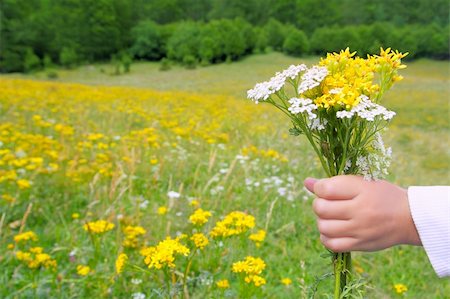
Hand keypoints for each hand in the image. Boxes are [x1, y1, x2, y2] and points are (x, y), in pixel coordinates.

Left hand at [304, 175, 421, 251]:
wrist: (410, 218)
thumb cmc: (382, 196)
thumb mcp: (362, 183)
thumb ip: (335, 183)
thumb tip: (306, 182)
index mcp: (362, 189)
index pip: (326, 188)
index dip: (319, 187)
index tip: (325, 189)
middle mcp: (361, 210)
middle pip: (321, 208)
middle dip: (319, 204)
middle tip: (328, 203)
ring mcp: (360, 229)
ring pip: (323, 227)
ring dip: (322, 221)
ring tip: (331, 217)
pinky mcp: (360, 244)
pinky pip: (332, 244)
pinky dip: (326, 237)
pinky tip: (333, 230)